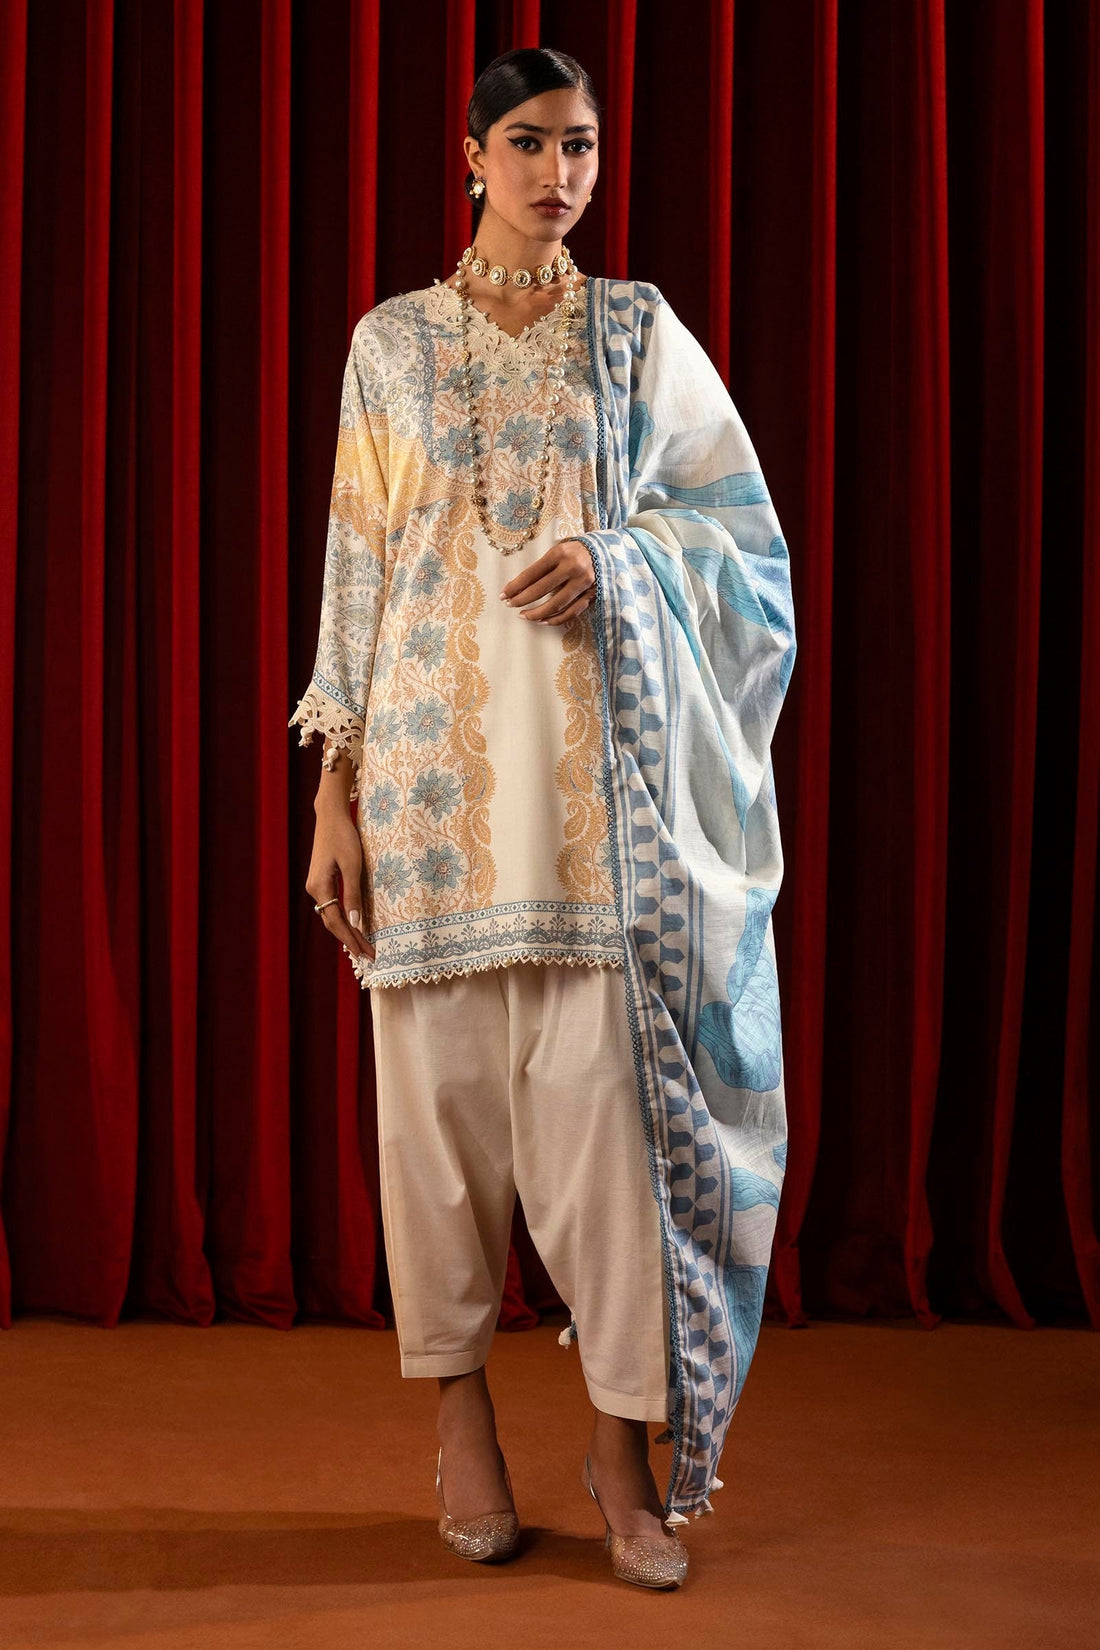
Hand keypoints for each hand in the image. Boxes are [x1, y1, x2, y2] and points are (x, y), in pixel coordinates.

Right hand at [305, 809, 375, 962]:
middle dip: (350, 940)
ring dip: (346, 932)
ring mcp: (316, 885)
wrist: (330, 816)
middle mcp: (314, 890)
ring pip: (331, 916)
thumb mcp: (353, 866)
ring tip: (362, 946)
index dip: (351, 939)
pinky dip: (342, 919)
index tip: (366, 954)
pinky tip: (353, 925)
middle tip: (369, 956)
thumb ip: (353, 895)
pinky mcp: (321, 880)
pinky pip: (331, 906)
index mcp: (319, 887)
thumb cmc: (344, 837)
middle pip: (332, 923)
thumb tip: (354, 923)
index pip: (336, 922)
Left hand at [499, 538, 596, 623]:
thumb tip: (521, 586)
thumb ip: (545, 565)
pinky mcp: (592, 595)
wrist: (608, 551)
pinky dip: (556, 619)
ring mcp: (584, 583)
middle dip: (522, 599)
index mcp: (561, 553)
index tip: (503, 594)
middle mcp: (573, 568)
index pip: (532, 573)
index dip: (515, 586)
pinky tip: (543, 621)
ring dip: (537, 613)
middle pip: (541, 589)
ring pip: (556, 604)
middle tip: (510, 605)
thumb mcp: (560, 549)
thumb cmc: (577, 550)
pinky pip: (572, 612)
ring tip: (523, 616)